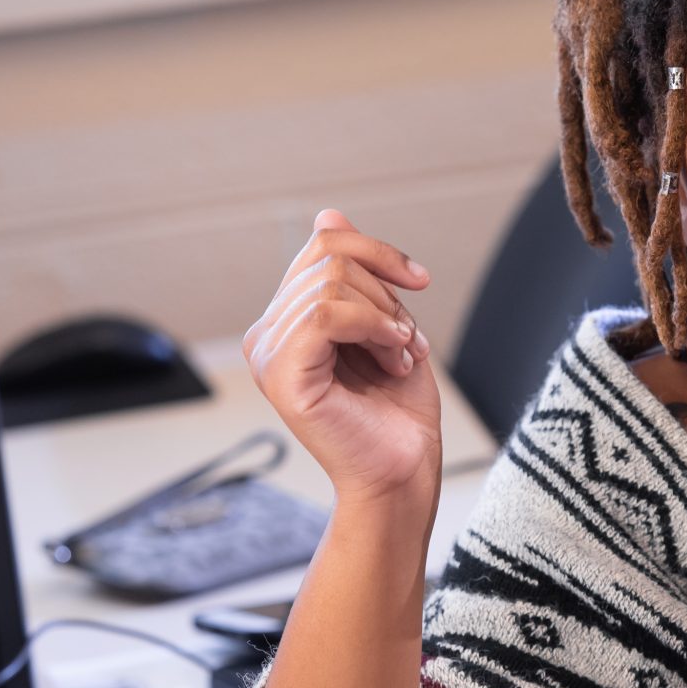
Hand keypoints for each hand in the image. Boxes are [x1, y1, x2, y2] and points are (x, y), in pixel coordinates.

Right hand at [244, 210, 441, 507]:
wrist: (403, 474)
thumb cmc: (396, 413)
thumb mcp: (385, 324)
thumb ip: (355, 273)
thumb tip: (327, 214)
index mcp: (287, 321)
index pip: (323, 245)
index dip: (379, 253)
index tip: (419, 284)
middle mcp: (267, 334)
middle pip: (329, 256)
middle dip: (386, 292)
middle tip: (407, 341)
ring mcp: (268, 354)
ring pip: (332, 282)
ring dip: (387, 316)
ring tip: (400, 356)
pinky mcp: (280, 374)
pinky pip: (327, 312)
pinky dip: (375, 327)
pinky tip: (393, 358)